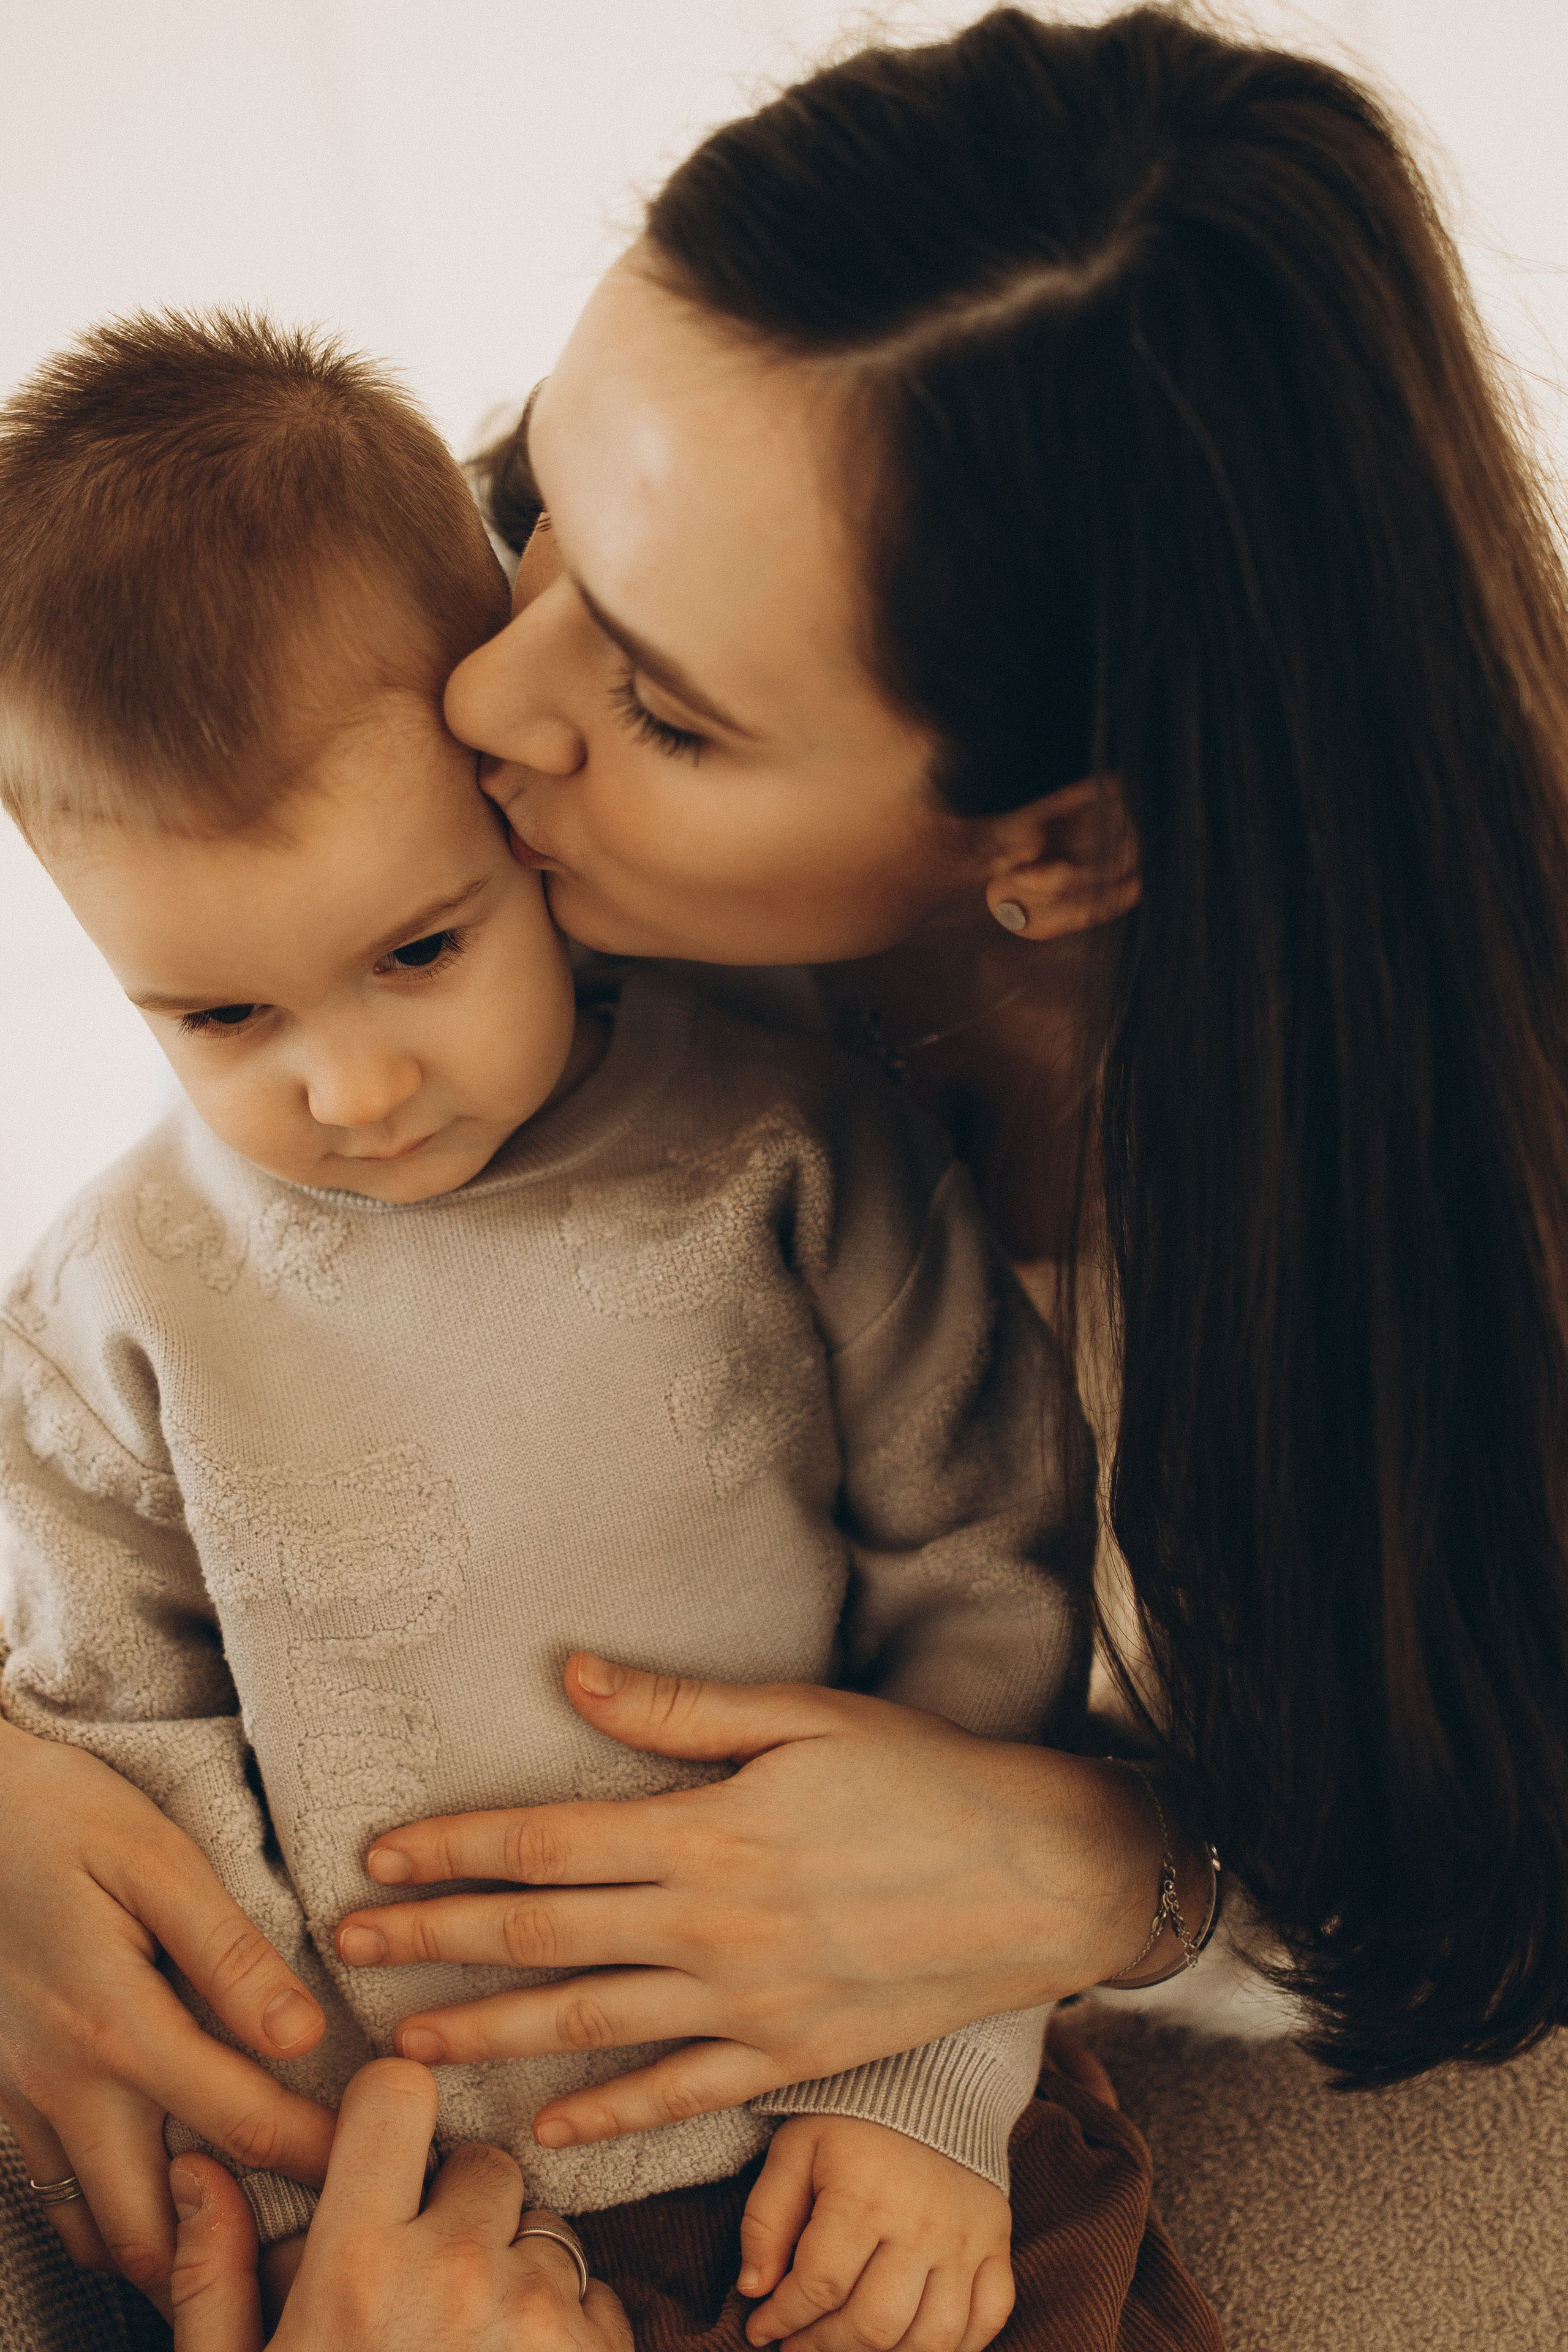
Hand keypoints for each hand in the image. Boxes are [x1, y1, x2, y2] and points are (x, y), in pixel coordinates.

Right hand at [0, 1715, 334, 2313]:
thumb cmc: (67, 1817)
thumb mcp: (159, 1862)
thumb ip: (231, 1956)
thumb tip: (303, 2036)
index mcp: (116, 2024)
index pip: (241, 2123)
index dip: (322, 2154)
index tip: (381, 2164)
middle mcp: (64, 2083)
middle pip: (154, 2226)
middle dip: (232, 2254)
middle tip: (309, 2236)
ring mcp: (26, 2098)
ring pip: (94, 2228)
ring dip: (166, 2247)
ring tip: (245, 2233)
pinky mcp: (7, 2095)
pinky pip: (57, 2193)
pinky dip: (110, 2217)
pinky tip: (162, 2194)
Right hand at [167, 2059, 633, 2351]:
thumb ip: (215, 2276)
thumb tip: (200, 2171)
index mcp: (358, 2266)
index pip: (396, 2098)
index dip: (389, 2115)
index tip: (382, 2153)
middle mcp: (458, 2272)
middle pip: (485, 2167)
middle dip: (460, 2209)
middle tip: (422, 2289)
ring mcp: (538, 2320)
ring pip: (546, 2237)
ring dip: (516, 2278)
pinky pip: (598, 2302)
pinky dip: (567, 2333)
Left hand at [336, 1655, 1169, 2147]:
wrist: (1039, 1877)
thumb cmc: (923, 1777)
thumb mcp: (805, 1715)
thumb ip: (679, 1709)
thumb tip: (573, 1674)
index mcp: (708, 1830)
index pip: (547, 1842)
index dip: (453, 1849)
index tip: (378, 1856)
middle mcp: (712, 1925)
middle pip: (542, 1937)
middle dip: (435, 1941)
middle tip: (346, 1950)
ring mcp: (747, 2002)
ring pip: (588, 2025)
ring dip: (487, 2032)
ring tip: (405, 2043)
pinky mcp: (788, 2057)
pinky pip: (679, 2094)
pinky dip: (609, 2116)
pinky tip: (548, 2130)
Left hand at [738, 2118, 1012, 2351]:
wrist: (934, 2083)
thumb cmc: (853, 2118)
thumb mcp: (796, 2149)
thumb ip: (766, 2218)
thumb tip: (752, 2290)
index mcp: (864, 2195)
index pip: (820, 2287)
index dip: (783, 2319)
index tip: (760, 2329)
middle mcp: (921, 2224)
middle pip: (873, 2325)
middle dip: (824, 2347)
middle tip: (798, 2345)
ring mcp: (966, 2239)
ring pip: (931, 2338)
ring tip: (847, 2345)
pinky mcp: (996, 2243)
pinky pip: (987, 2320)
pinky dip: (955, 2348)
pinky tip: (912, 2341)